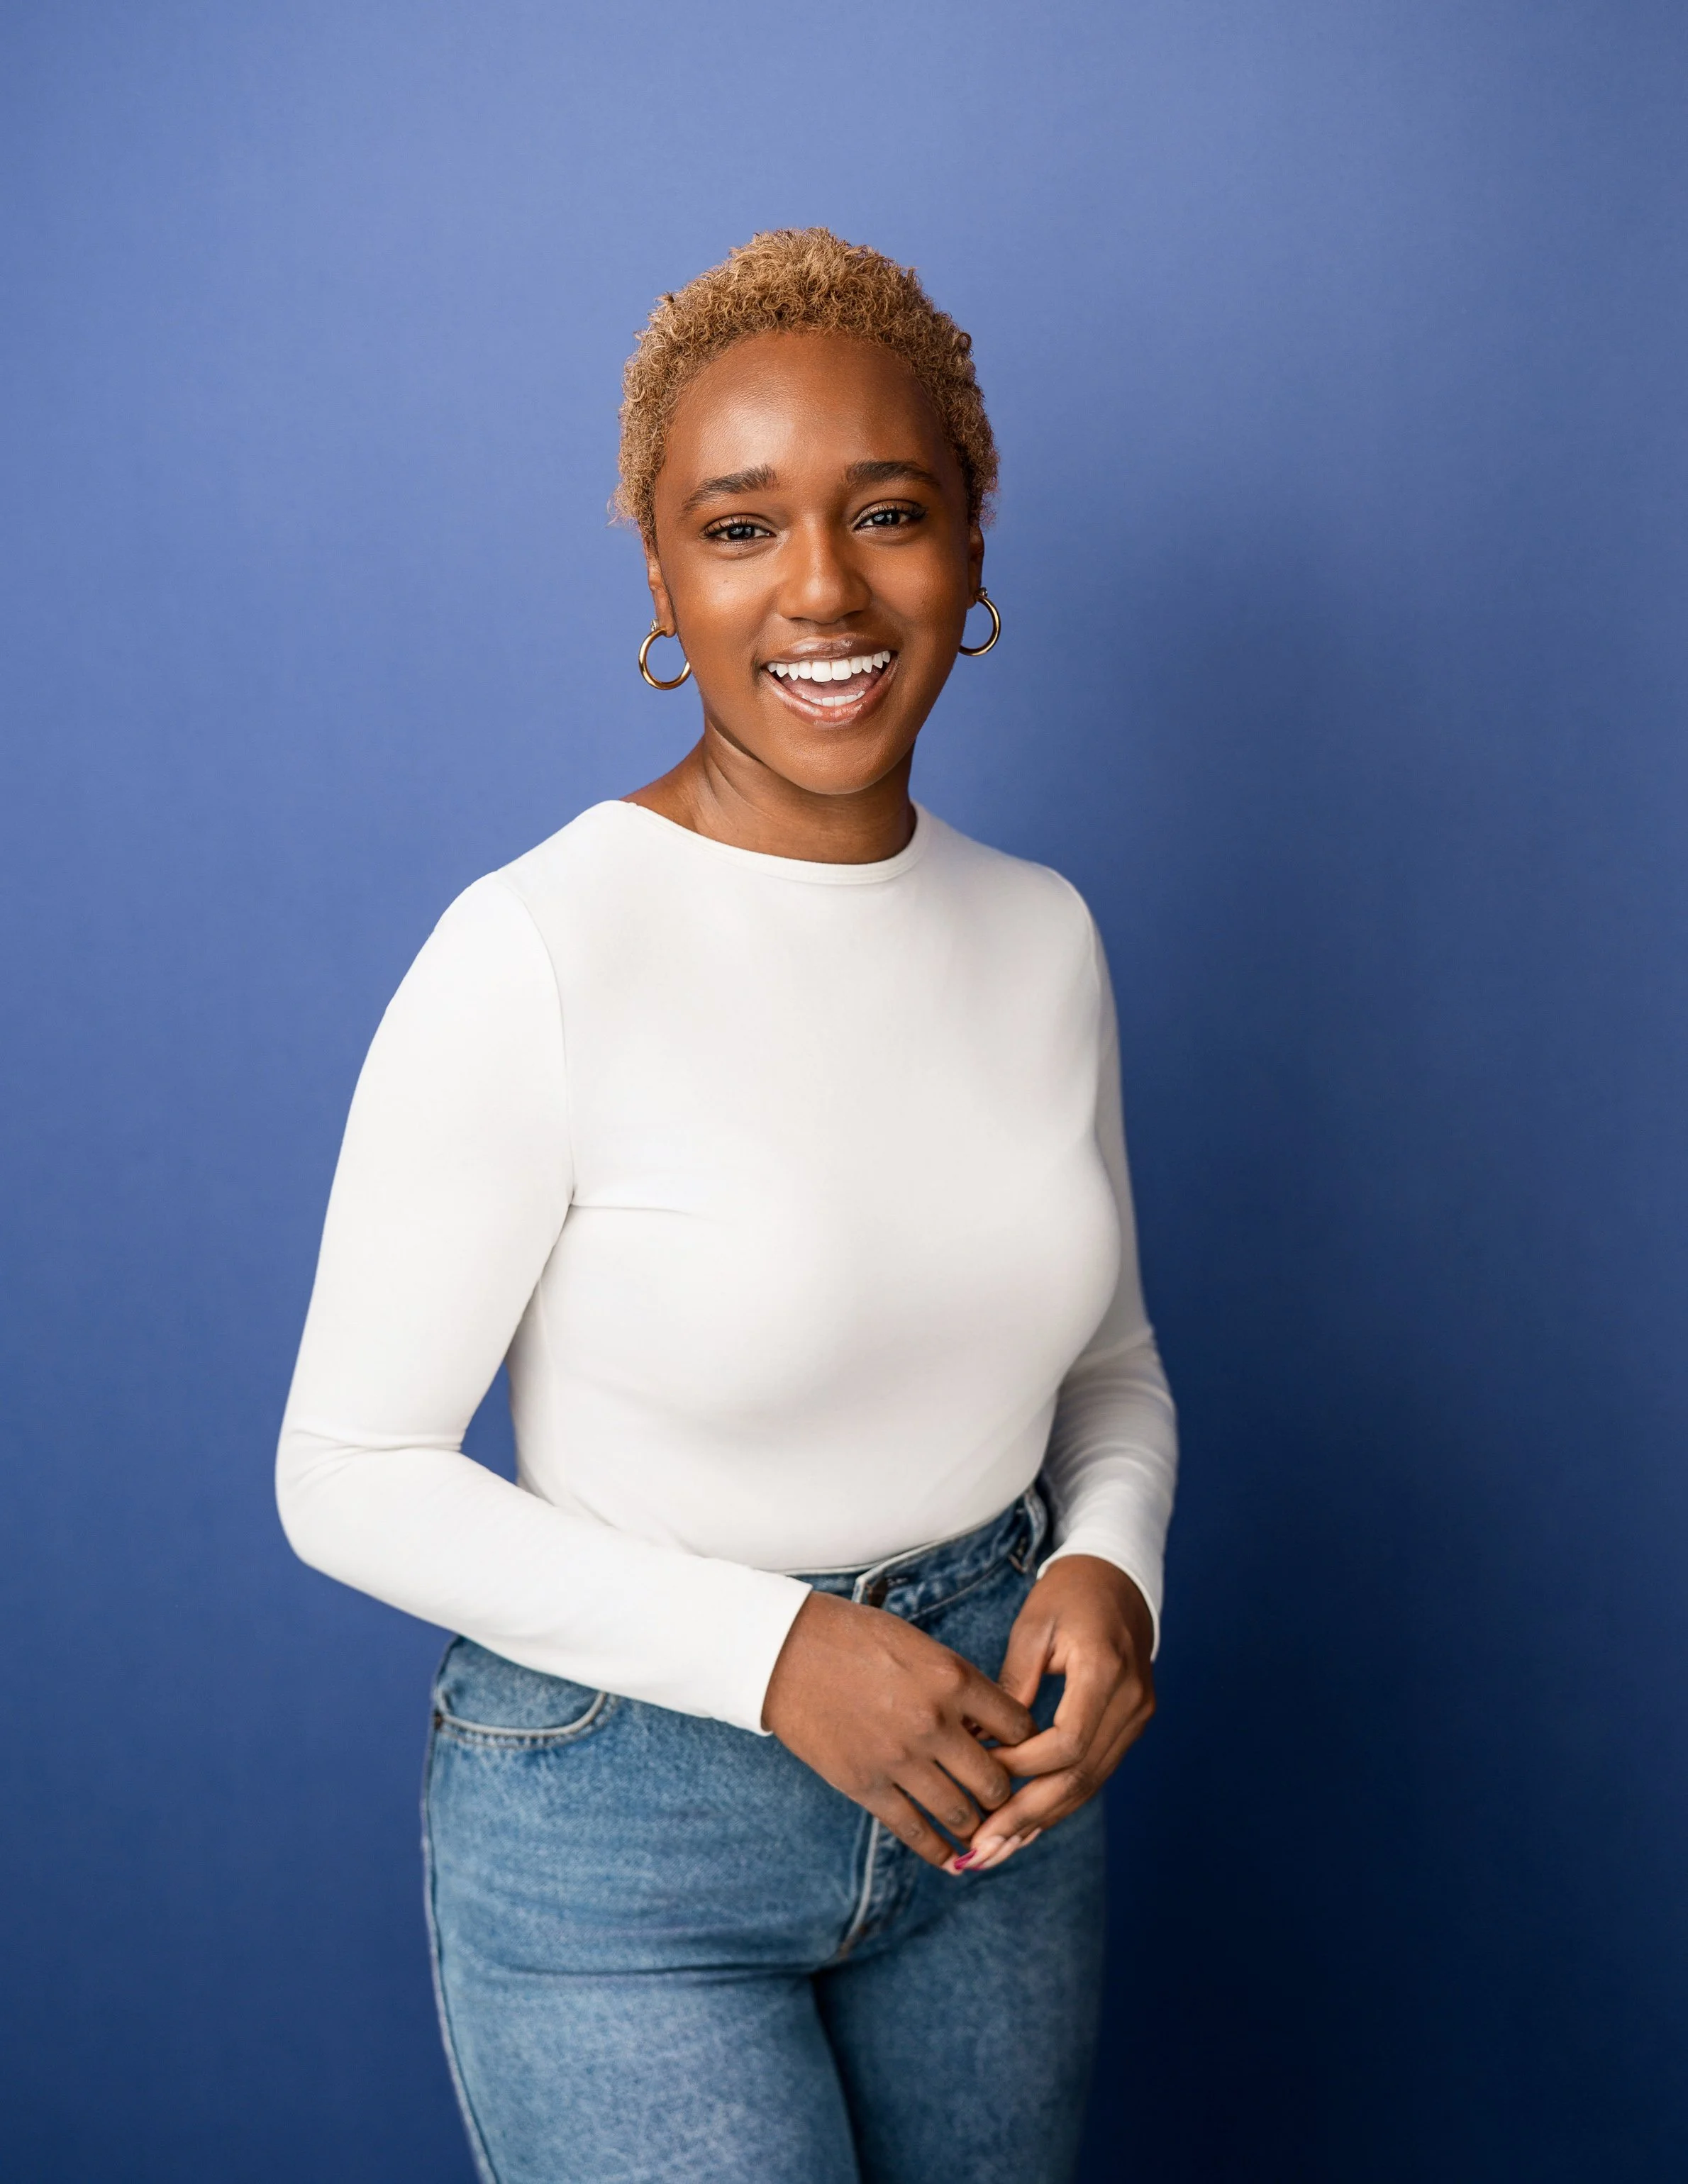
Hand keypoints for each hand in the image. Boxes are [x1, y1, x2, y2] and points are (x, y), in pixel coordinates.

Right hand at [762, 1589, 1036, 1868]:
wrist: (785, 1652)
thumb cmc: (855, 1638)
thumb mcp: (919, 1645)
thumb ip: (958, 1684)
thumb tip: (991, 1726)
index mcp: (951, 1678)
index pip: (1018, 1727)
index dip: (1026, 1743)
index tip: (1021, 1751)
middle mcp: (932, 1722)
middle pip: (996, 1781)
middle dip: (1005, 1793)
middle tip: (1003, 1797)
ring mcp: (898, 1758)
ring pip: (960, 1813)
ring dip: (977, 1826)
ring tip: (982, 1828)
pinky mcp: (865, 1785)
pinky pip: (914, 1831)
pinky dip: (941, 1853)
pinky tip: (954, 1861)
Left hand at [959, 1556, 1155, 1873]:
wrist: (1119, 1579)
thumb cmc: (1068, 1595)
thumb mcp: (1032, 1628)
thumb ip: (1011, 1687)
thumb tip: (972, 1741)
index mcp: (1105, 1670)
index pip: (1067, 1742)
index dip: (1022, 1765)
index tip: (980, 1770)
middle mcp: (1130, 1701)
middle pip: (1080, 1777)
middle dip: (1028, 1816)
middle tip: (982, 1848)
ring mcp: (1137, 1717)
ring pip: (1089, 1784)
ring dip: (1042, 1819)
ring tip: (997, 1849)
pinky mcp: (1132, 1725)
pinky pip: (1094, 1772)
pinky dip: (1058, 1799)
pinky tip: (1026, 1824)